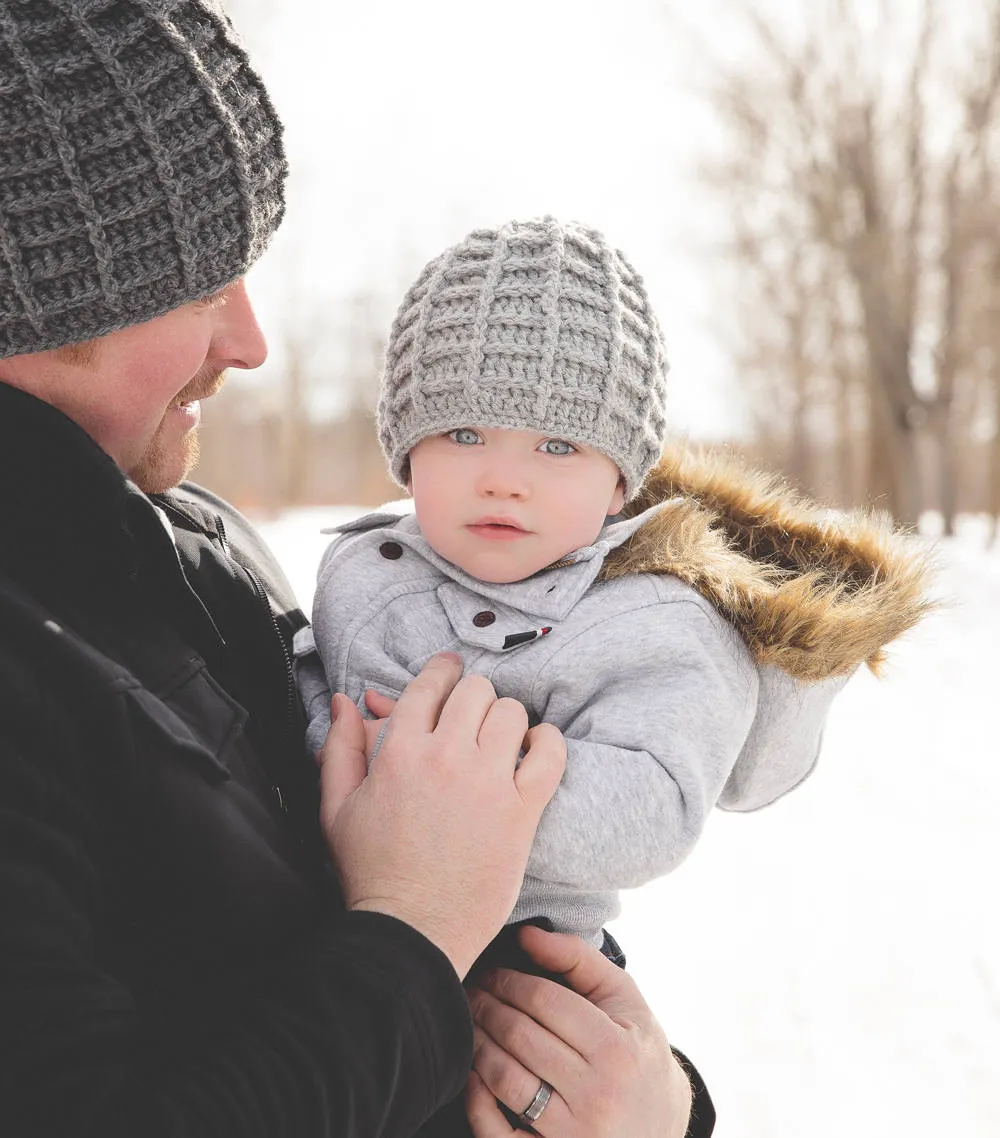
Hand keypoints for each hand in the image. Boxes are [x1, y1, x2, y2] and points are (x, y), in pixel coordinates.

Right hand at [318, 654, 565, 977]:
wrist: (411, 932)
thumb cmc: (371, 874)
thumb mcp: (336, 808)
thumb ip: (340, 748)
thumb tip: (344, 701)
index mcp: (399, 752)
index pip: (429, 686)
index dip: (442, 671)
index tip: (450, 671)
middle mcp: (446, 757)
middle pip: (475, 691)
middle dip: (472, 696)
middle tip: (471, 715)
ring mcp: (487, 782)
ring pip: (511, 713)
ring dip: (506, 718)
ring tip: (499, 737)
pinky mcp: (521, 810)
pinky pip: (549, 753)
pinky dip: (547, 741)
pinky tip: (535, 747)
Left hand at [466, 927, 692, 1137]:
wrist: (660, 1126)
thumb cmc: (636, 1051)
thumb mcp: (623, 999)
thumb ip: (578, 959)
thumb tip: (526, 934)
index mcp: (616, 1049)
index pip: (544, 1000)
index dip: (509, 980)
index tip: (492, 972)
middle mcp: (598, 1095)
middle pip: (520, 1036)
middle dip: (487, 1006)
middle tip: (471, 991)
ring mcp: (574, 1134)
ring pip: (506, 1079)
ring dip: (478, 1045)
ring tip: (470, 1024)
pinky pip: (498, 1135)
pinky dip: (477, 1102)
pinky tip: (473, 1074)